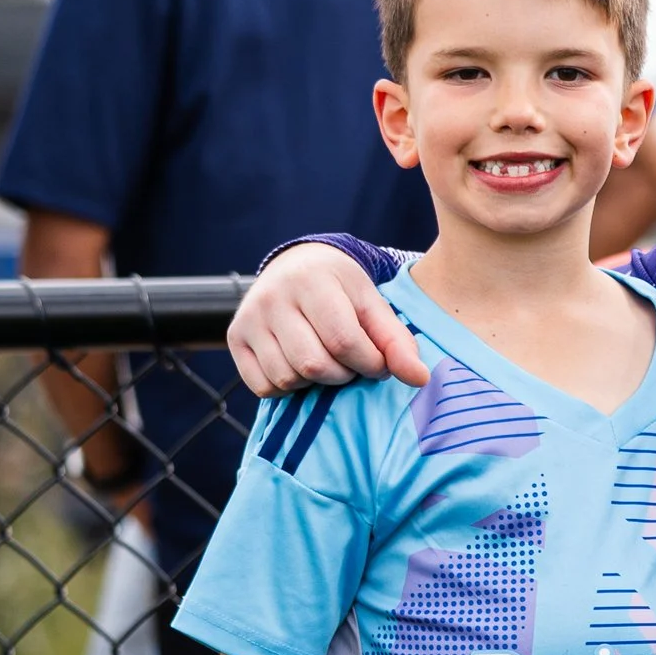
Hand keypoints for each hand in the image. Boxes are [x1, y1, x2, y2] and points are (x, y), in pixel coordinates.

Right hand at [228, 246, 429, 398]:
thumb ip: (397, 341)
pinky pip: (264, 387)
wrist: (297, 267)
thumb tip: (420, 379)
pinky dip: (288, 387)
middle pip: (313, 365)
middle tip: (351, 362)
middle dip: (343, 374)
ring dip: (316, 382)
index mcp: (312, 280)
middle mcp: (272, 297)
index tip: (377, 362)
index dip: (369, 362)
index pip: (343, 341)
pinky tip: (300, 364)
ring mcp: (249, 318)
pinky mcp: (235, 338)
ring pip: (288, 378)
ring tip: (326, 359)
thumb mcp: (372, 304)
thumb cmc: (341, 289)